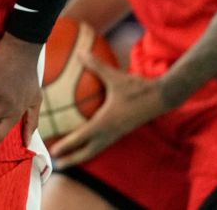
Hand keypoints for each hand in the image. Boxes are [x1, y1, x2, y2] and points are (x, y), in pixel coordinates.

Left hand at [49, 53, 167, 167]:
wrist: (163, 97)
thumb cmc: (138, 88)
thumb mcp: (115, 76)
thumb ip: (96, 65)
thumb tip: (80, 53)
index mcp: (106, 122)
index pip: (82, 137)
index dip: (67, 145)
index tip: (54, 153)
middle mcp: (110, 132)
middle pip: (88, 152)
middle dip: (72, 159)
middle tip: (56, 164)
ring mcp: (117, 134)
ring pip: (96, 150)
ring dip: (81, 155)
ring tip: (67, 159)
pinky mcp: (122, 132)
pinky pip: (103, 144)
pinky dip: (91, 147)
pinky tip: (86, 143)